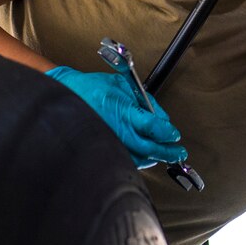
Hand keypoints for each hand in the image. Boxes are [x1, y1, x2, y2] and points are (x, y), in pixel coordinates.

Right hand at [45, 66, 186, 168]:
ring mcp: (110, 142)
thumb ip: (147, 100)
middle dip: (167, 151)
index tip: (174, 135)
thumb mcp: (124, 84)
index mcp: (123, 111)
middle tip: (178, 152)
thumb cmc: (93, 88)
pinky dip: (140, 159)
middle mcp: (117, 130)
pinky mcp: (104, 149)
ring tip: (165, 154)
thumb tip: (162, 118)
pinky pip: (127, 159)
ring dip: (155, 157)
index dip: (167, 133)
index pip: (153, 127)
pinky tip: (147, 156)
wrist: (67, 96)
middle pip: (149, 148)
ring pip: (139, 158)